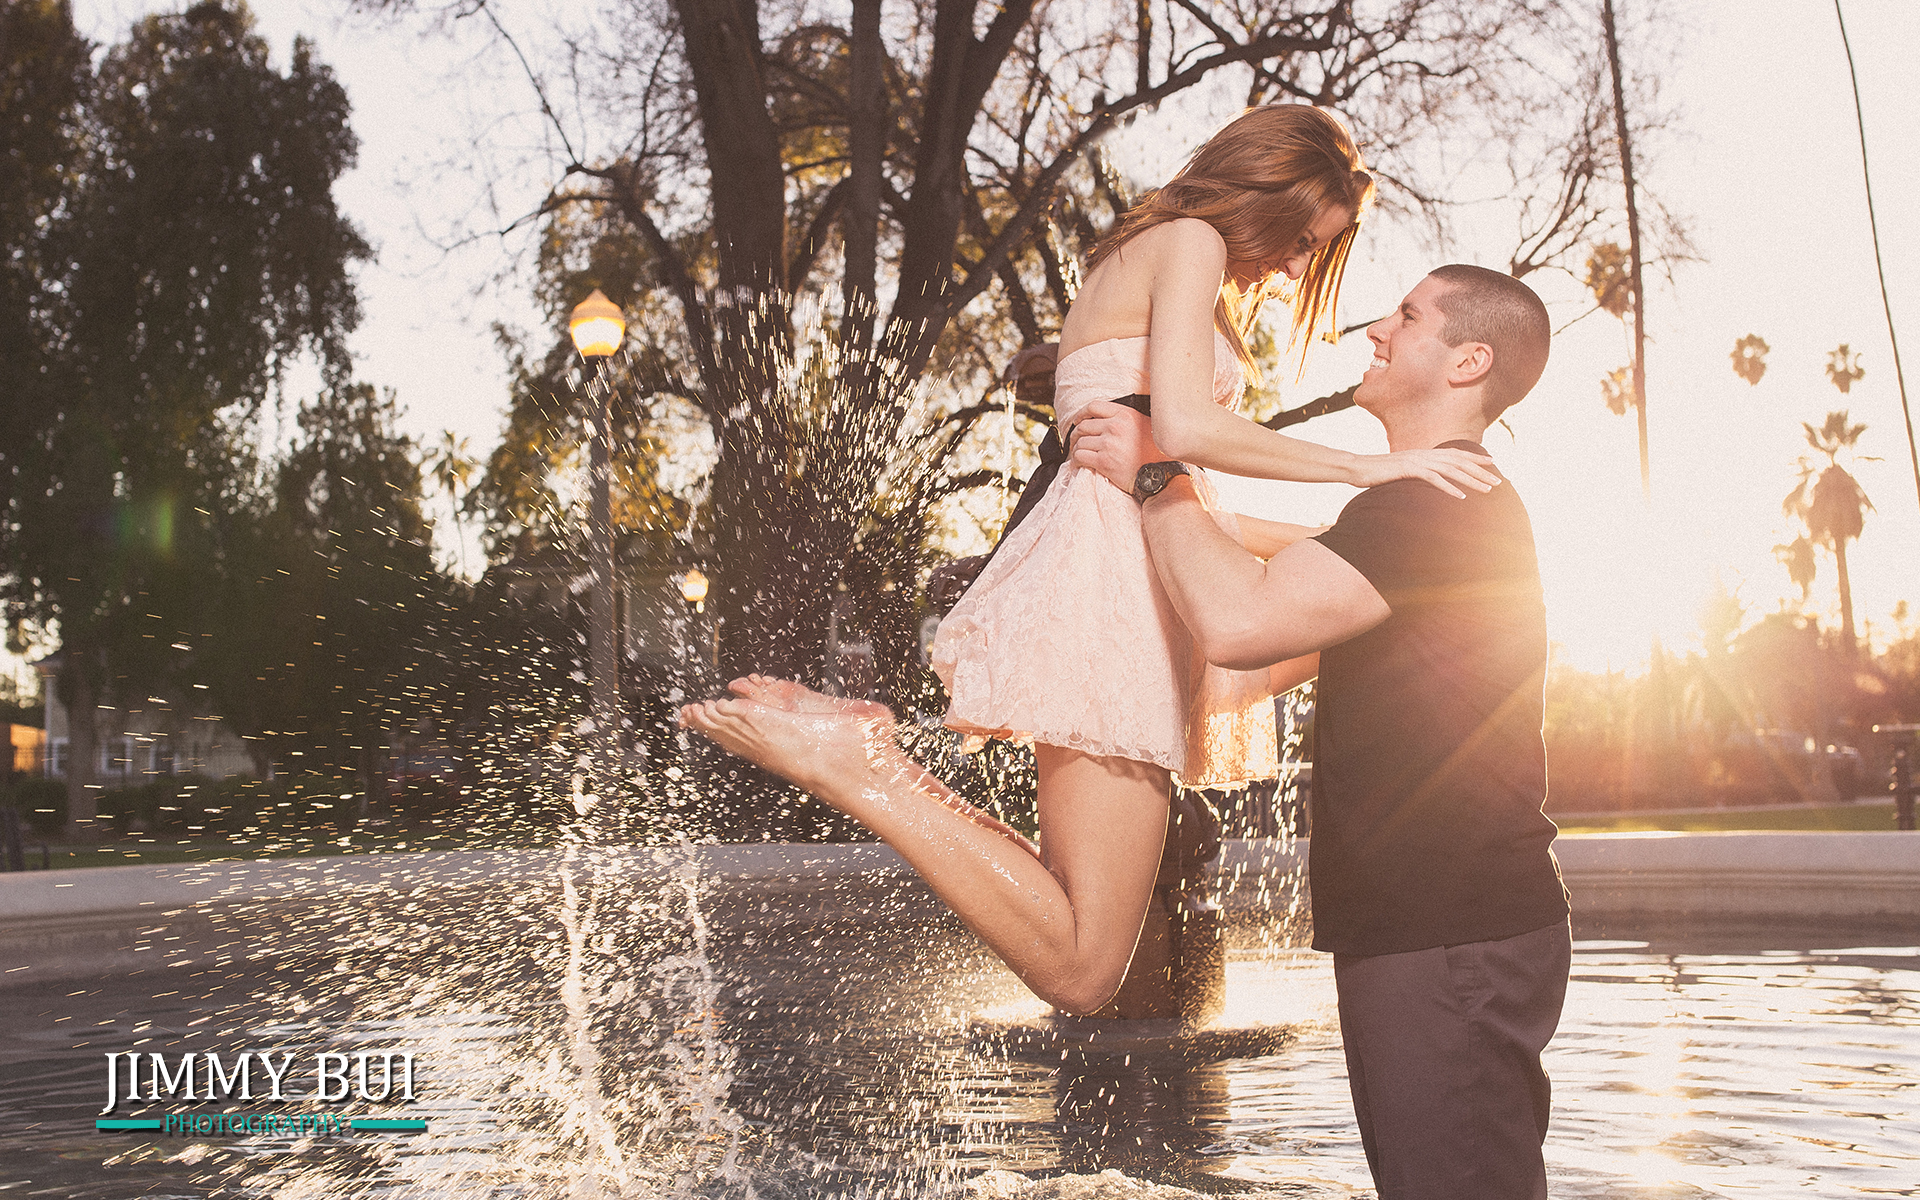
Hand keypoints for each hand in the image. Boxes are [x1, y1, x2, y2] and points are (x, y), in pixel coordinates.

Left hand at [1068, 401, 1171, 492]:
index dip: (1081, 413)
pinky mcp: (1104, 461)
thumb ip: (1125, 419)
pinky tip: (1078, 464)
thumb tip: (1105, 420)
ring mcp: (1109, 444)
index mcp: (1125, 415)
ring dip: (1076, 449)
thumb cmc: (1154, 452)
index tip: (1077, 420)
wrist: (1159, 475)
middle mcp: (1116, 427)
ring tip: (1078, 454)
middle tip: (1075, 442)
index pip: (1093, 406)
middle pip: (1083, 426)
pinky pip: (1080, 457)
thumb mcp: (1144, 425)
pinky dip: (1075, 461)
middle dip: (1075, 434)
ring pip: (1080, 442)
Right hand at [1351, 447, 1501, 498]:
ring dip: (1471, 481)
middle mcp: (1424, 453)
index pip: (1455, 453)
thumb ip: (1416, 471)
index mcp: (1424, 452)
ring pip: (1451, 470)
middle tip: (1498, 481)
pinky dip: (1449, 488)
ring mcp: (1417, 460)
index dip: (1475, 456)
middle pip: (1459, 461)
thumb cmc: (1377, 472)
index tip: (1492, 462)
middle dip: (1481, 471)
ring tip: (1487, 490)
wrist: (1357, 467)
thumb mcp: (1401, 471)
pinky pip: (1433, 479)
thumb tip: (1427, 477)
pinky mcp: (1408, 469)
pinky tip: (1461, 497)